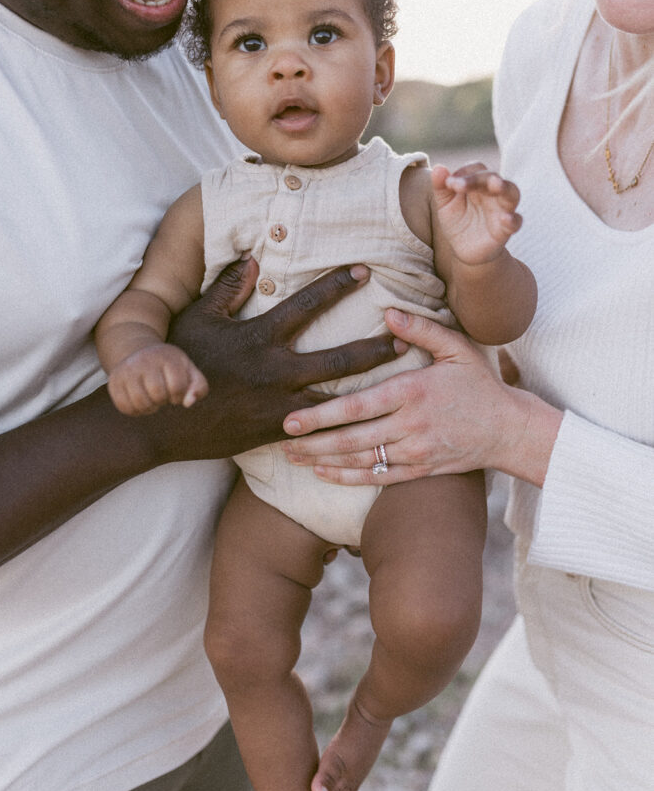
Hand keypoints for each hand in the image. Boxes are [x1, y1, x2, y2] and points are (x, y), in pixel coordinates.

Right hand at [107, 343, 207, 414]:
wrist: (138, 352)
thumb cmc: (170, 367)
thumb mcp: (189, 372)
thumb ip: (199, 387)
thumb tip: (188, 403)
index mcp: (167, 357)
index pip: (177, 386)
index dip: (179, 396)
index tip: (176, 394)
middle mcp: (145, 360)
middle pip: (158, 395)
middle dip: (163, 401)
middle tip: (162, 396)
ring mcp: (127, 370)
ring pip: (140, 402)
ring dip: (150, 408)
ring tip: (152, 400)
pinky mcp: (113, 381)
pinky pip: (124, 407)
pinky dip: (135, 411)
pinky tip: (141, 402)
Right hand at [149, 257, 402, 461]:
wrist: (159, 422)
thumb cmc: (176, 363)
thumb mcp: (197, 318)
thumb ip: (227, 289)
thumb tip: (253, 259)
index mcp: (259, 337)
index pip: (307, 305)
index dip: (338, 286)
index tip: (365, 271)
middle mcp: (275, 371)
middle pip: (338, 357)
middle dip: (375, 345)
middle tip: (405, 333)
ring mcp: (278, 406)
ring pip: (337, 397)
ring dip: (370, 388)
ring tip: (402, 380)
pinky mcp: (276, 432)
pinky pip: (318, 429)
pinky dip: (344, 424)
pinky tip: (371, 422)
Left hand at [282, 309, 557, 486]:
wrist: (510, 431)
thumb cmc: (480, 385)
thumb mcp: (458, 348)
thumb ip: (423, 329)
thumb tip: (389, 312)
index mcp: (413, 392)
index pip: (359, 406)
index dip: (322, 414)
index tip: (291, 417)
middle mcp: (410, 426)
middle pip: (351, 438)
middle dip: (313, 441)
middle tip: (280, 439)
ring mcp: (415, 453)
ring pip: (360, 460)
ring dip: (323, 460)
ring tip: (292, 456)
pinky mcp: (420, 471)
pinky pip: (378, 478)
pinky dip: (348, 477)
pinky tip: (323, 473)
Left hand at [431, 163, 521, 265]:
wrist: (464, 250)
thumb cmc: (457, 222)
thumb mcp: (445, 205)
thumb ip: (441, 188)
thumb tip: (437, 168)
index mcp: (478, 184)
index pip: (476, 169)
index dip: (464, 173)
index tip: (449, 184)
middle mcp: (493, 193)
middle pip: (493, 177)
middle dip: (480, 178)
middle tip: (463, 184)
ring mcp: (502, 209)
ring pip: (512, 193)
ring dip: (504, 187)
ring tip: (496, 185)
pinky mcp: (506, 229)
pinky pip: (516, 221)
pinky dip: (512, 219)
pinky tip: (505, 219)